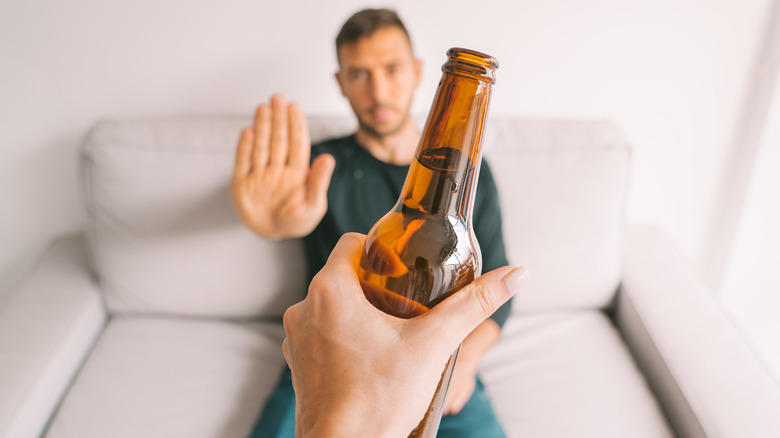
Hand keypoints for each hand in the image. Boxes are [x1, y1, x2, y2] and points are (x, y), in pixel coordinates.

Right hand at [231, 94, 335, 239]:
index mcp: (297, 172)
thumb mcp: (313, 206)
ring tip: (263, 108)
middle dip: (278, 119)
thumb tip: (328, 158)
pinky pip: (243, 161)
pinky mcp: (242, 183)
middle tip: (278, 97)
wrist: (272, 234)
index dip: (295, 125)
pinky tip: (249, 131)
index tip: (294, 107)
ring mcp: (260, 174)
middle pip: (278, 140)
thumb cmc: (296, 221)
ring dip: (263, 127)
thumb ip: (318, 182)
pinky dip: (245, 147)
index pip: (297, 144)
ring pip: (261, 146)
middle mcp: (278, 168)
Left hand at [282, 233, 528, 437]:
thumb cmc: (380, 399)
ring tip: (390, 334)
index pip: (352, 243)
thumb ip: (474, 304)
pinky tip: (370, 358)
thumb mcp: (434, 344)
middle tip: (405, 304)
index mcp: (329, 291)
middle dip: (375, 285)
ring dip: (358, 312)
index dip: (380, 250)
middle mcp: (304, 308)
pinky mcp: (298, 362)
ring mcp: (296, 337)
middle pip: (343, 275)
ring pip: (331, 306)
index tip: (402, 269)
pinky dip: (343, 337)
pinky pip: (321, 334)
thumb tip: (516, 275)